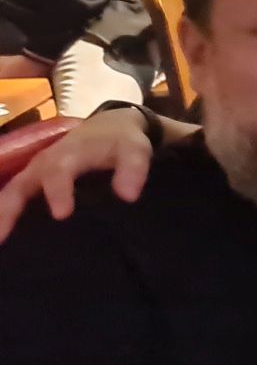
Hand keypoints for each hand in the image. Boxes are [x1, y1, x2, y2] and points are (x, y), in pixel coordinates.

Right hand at [0, 105, 155, 244]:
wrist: (109, 127)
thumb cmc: (121, 141)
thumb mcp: (135, 150)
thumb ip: (133, 169)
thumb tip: (127, 196)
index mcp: (69, 153)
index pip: (58, 171)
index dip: (57, 191)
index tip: (62, 214)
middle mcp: (45, 162)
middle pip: (21, 184)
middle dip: (9, 209)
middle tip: (2, 237)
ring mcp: (36, 171)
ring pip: (12, 192)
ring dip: (1, 214)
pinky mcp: (34, 180)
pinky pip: (15, 195)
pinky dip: (6, 212)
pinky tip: (6, 235)